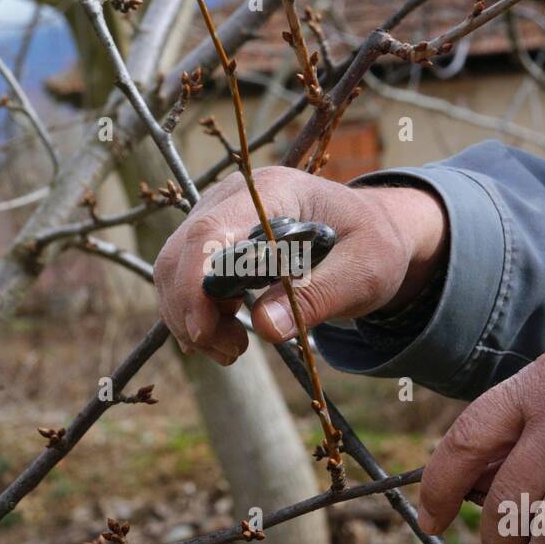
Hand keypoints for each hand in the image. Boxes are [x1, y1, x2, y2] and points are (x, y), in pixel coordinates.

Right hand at [153, 166, 445, 363]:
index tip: (203, 330)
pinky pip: (183, 282)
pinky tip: (228, 338)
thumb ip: (319, 296)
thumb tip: (266, 328)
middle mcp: (232, 198)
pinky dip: (195, 317)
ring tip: (235, 349)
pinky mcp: (212, 244)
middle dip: (191, 311)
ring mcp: (216, 218)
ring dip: (192, 320)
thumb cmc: (371, 244)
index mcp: (272, 192)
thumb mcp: (364, 271)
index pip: (212, 230)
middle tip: (234, 351)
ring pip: (173, 271)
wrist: (369, 231)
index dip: (195, 281)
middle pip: (181, 253)